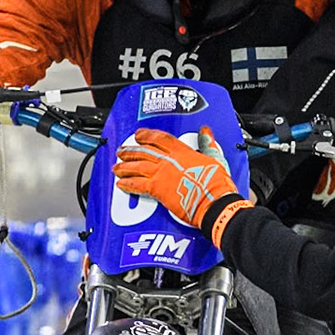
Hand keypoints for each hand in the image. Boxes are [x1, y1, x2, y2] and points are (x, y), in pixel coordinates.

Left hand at [112, 127, 242, 231]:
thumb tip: (205, 132)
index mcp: (181, 151)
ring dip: (125, 166)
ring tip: (117, 166)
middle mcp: (168, 160)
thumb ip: (207, 143)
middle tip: (122, 151)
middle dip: (131, 150)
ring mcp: (161, 174)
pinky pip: (137, 184)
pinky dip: (127, 184)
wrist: (213, 202)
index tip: (139, 134)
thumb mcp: (215, 158)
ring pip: (137, 166)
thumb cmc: (217, 184)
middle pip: (144, 151)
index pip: (160, 138)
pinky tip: (121, 184)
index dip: (147, 135)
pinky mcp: (157, 190)